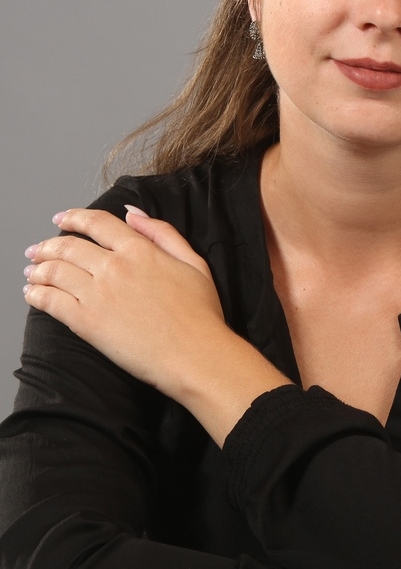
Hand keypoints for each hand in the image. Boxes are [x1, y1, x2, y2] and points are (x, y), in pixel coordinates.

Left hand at [23, 207, 226, 398]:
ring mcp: (98, 294)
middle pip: (68, 246)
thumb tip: (133, 214)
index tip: (62, 219)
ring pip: (55, 271)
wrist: (195, 355)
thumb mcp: (194, 262)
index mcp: (140, 250)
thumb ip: (163, 233)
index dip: (74, 217)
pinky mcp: (87, 322)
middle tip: (38, 250)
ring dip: (38, 269)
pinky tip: (32, 294)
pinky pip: (51, 302)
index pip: (97, 223)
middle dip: (48, 246)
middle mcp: (115, 267)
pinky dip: (37, 294)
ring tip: (32, 272)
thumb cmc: (201, 314)